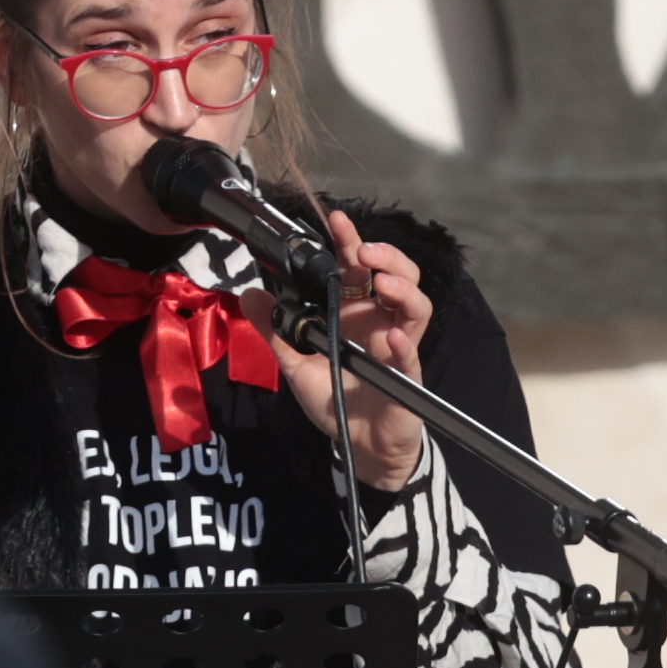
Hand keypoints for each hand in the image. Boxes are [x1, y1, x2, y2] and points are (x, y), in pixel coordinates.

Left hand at [279, 208, 431, 493]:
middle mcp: (380, 322)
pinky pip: (411, 356)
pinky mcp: (407, 377)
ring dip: (402, 288)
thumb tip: (249, 295)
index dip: (350, 242)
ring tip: (382, 282)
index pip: (357, 268)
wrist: (356, 447)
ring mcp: (398, 347)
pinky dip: (403, 345)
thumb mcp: (296, 364)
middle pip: (397, 275)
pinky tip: (392, 339)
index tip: (336, 220)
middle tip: (364, 252)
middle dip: (386, 255)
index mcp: (355, 313)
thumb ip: (276, 330)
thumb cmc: (335, 403)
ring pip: (417, 305)